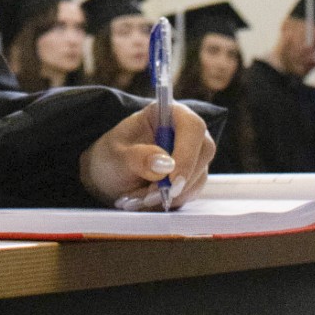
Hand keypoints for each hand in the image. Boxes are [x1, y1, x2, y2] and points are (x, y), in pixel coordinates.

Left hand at [78, 102, 215, 209]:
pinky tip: (148, 200)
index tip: (171, 179)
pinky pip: (192, 192)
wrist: (109, 176)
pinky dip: (171, 200)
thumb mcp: (115, 156)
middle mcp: (185, 131)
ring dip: (172, 193)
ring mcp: (193, 154)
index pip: (192, 126)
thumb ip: (137, 158)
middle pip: (204, 151)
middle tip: (151, 194)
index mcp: (166, 113)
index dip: (187, 152)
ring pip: (199, 176)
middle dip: (179, 179)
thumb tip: (165, 164)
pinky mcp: (193, 175)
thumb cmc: (111, 157)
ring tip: (140, 197)